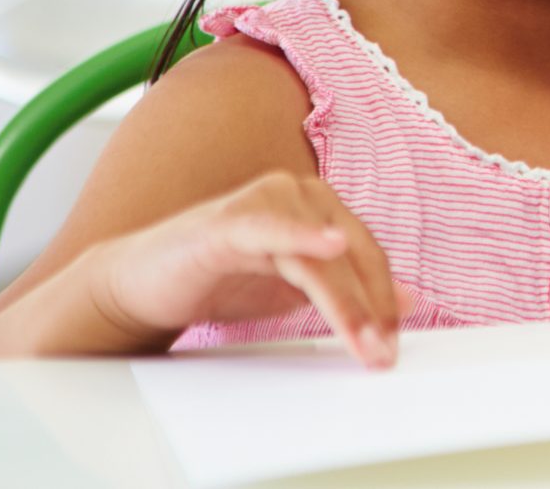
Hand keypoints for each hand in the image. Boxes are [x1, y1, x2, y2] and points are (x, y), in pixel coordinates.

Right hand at [84, 172, 400, 366]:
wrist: (140, 284)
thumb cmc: (220, 280)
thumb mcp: (295, 290)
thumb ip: (349, 290)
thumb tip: (410, 301)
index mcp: (323, 208)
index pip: (370, 256)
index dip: (386, 301)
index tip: (393, 346)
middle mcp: (302, 195)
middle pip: (353, 256)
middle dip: (371, 309)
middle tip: (381, 354)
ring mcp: (266, 202)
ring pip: (320, 257)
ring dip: (345, 303)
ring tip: (362, 340)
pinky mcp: (228, 220)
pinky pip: (270, 227)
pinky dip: (301, 235)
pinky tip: (329, 244)